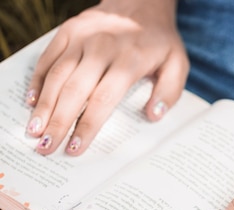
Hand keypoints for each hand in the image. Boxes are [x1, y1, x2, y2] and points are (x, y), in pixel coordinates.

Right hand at [25, 0, 188, 155]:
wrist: (141, 3)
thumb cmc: (159, 41)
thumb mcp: (177, 64)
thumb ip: (169, 92)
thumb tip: (153, 116)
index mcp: (128, 61)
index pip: (102, 100)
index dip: (87, 126)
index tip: (76, 148)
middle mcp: (101, 49)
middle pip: (74, 92)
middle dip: (58, 123)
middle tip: (46, 147)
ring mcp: (81, 39)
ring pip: (56, 76)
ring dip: (43, 106)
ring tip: (34, 131)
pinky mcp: (67, 32)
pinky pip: (47, 58)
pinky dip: (37, 80)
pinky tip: (32, 101)